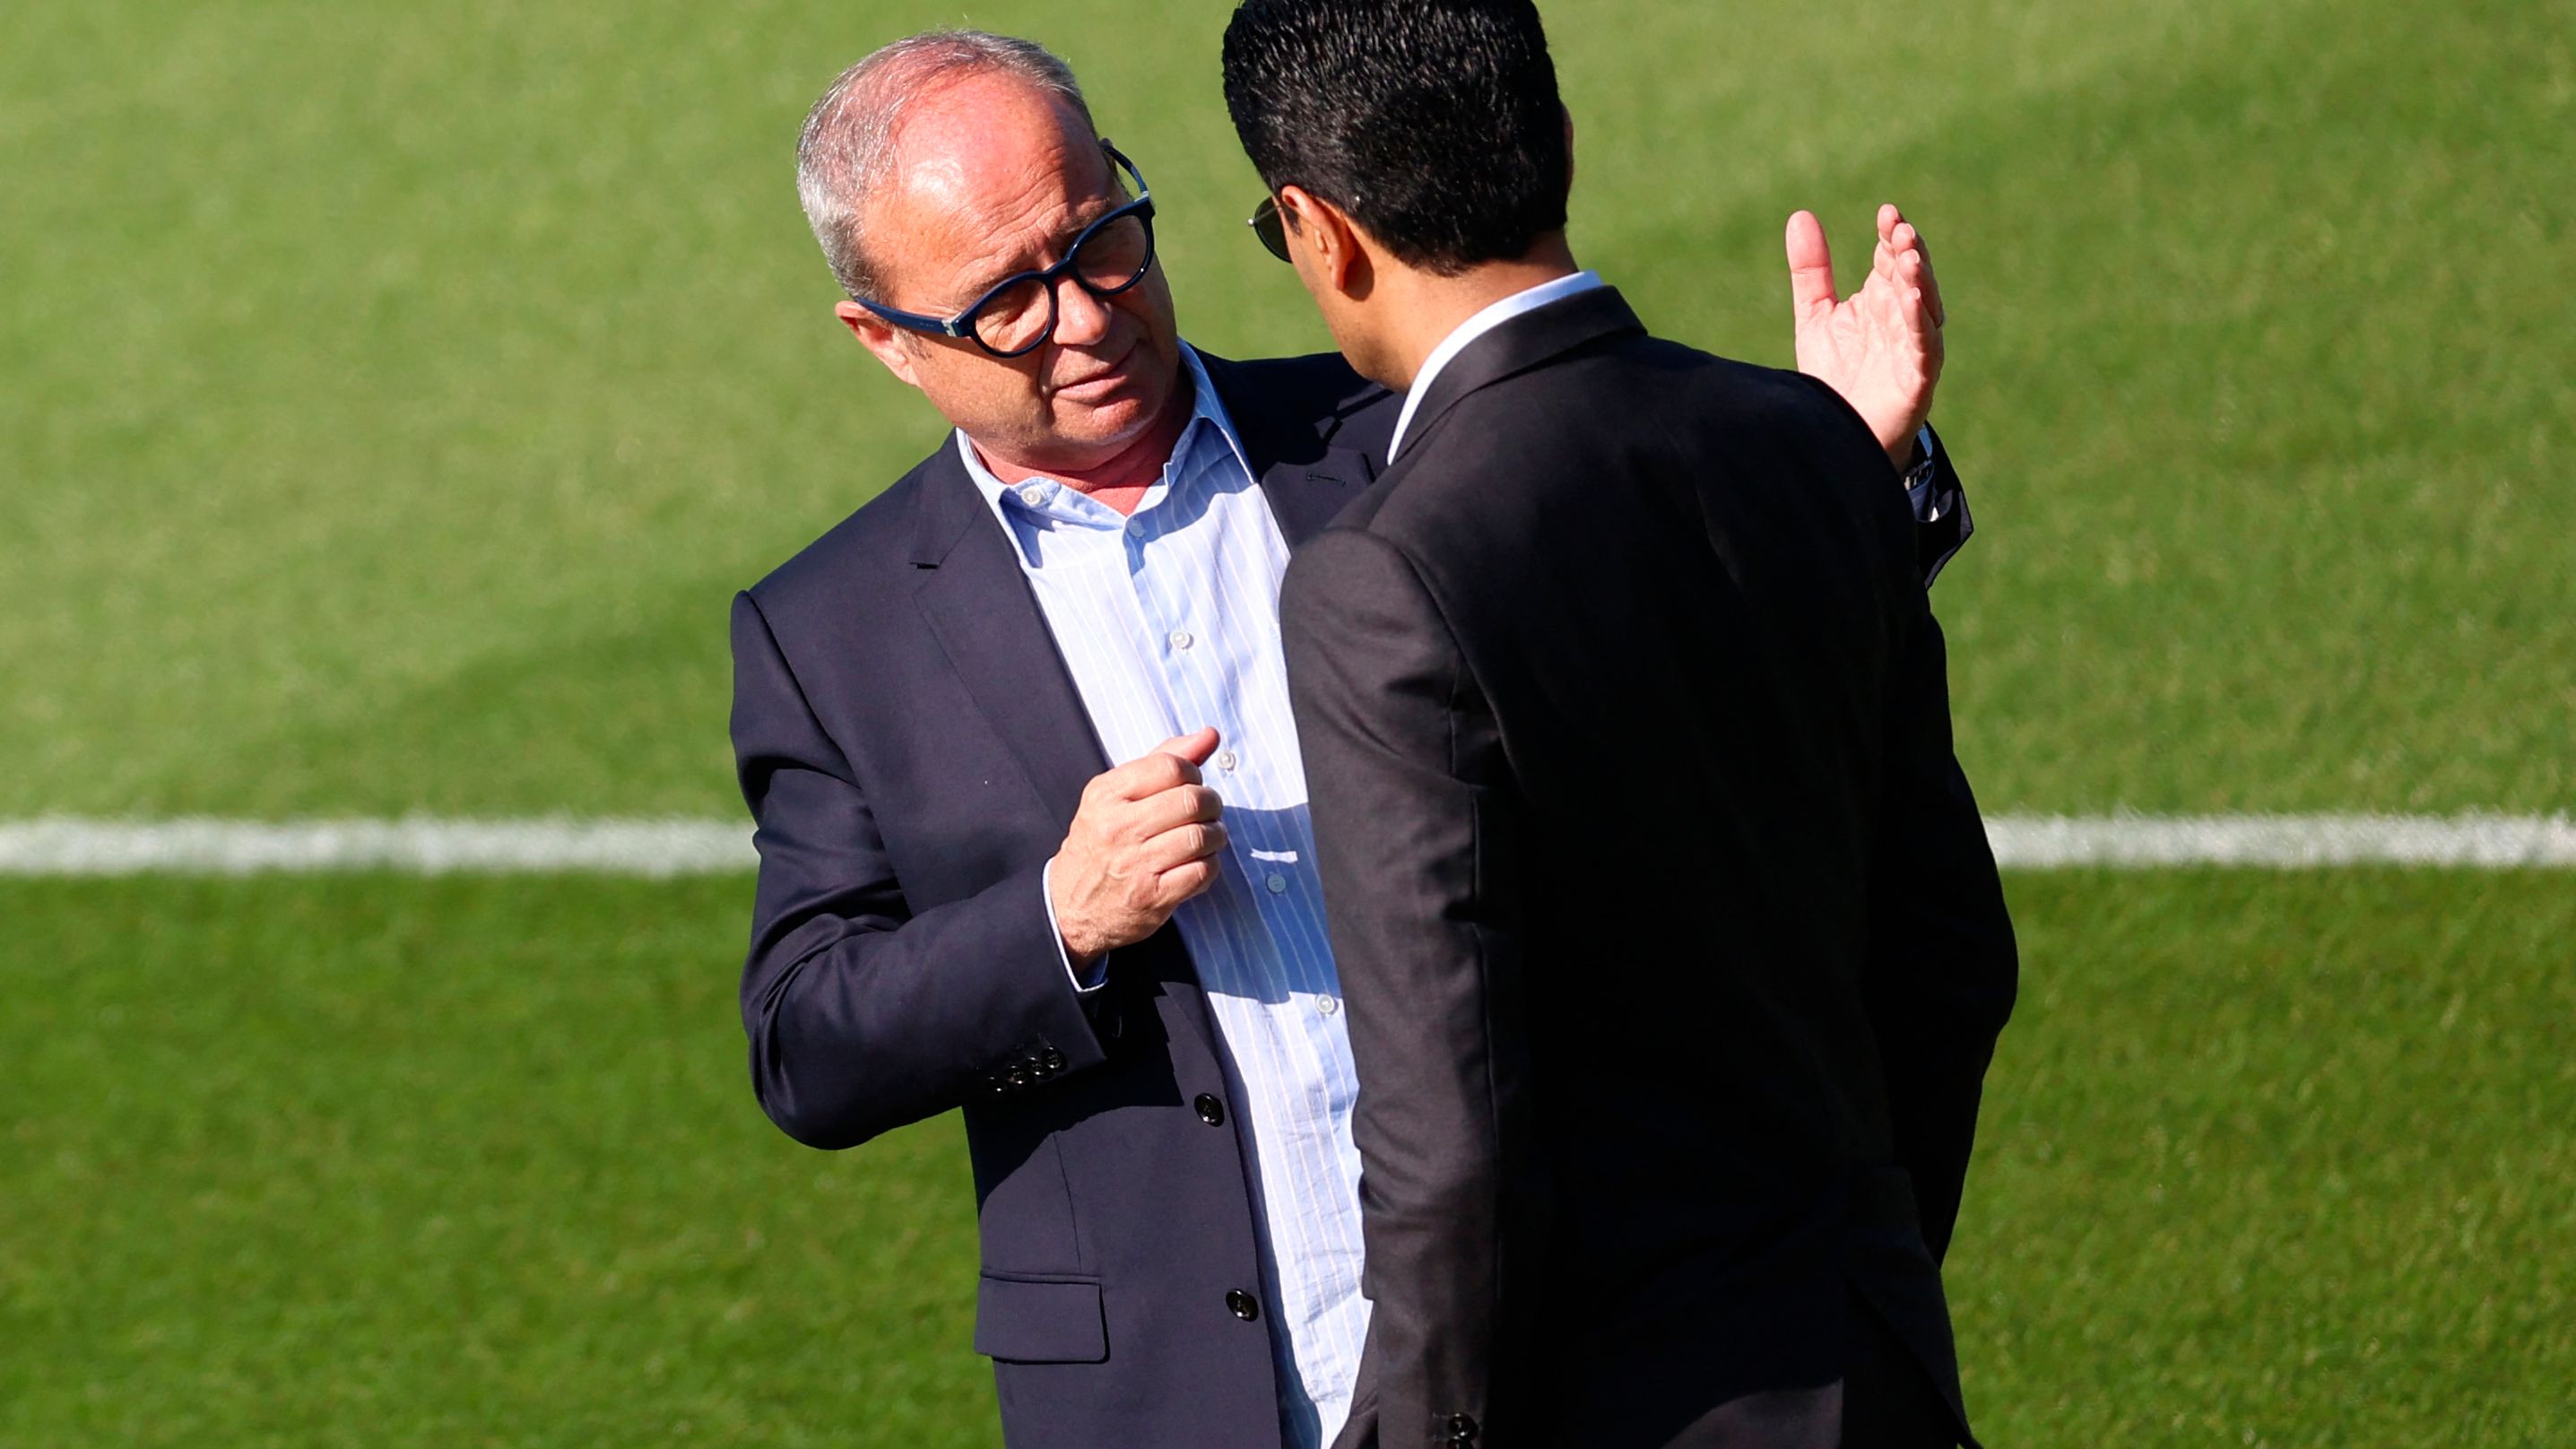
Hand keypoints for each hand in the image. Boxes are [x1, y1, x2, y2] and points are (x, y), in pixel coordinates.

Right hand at [1049, 728, 1227, 965]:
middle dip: (1211, 804)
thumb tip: (1210, 735)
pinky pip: (1202, 872)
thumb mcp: (1117, 793)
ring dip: (1216, 835)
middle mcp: (1118, 827)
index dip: (1193, 774)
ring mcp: (1135, 865)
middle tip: (1207, 812)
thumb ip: (1164, 759)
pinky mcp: (1152, 897)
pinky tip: (1198, 863)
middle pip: (1191, 801)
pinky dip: (1210, 865)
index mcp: (1107, 794)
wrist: (1070, 904)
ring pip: (1201, 836)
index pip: (1171, 767)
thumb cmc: (1102, 841)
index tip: (1190, 786)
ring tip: (1207, 837)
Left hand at [1786, 204, 1946, 469]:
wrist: (1838, 436)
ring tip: (1910, 256)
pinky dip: (1921, 323)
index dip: (1891, 236)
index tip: (1886, 212)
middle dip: (1909, 252)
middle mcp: (1903, 319)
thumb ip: (1812, 271)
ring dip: (1920, 280)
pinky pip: (1924, 347)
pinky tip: (1914, 300)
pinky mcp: (1917, 379)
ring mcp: (1913, 348)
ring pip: (1926, 308)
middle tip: (1900, 228)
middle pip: (1913, 277)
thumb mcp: (1816, 316)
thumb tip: (1800, 215)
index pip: (1892, 259)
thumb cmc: (1835, 376)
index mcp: (1882, 300)